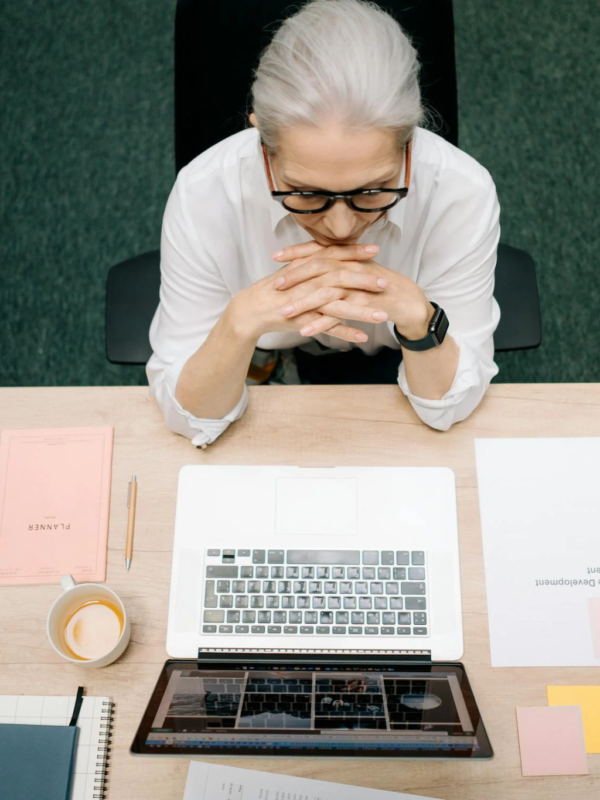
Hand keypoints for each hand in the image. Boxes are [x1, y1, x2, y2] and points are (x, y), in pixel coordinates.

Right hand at [226, 246, 383, 343]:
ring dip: (363, 311)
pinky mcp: (303, 320)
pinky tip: (362, 337)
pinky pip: (327, 328)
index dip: (356, 252)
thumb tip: (331, 253)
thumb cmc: (275, 290)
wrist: (252, 309)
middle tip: (387, 284)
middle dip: (366, 281)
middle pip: (341, 278)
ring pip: (339, 305)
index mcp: (307, 265)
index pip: (335, 255)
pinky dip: (345, 333)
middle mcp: (308, 281)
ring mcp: (306, 301)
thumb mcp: (294, 270)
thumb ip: (313, 261)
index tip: (376, 250)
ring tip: (383, 317)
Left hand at [272, 241, 432, 339]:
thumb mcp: (358, 270)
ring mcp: (357, 288)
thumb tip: (316, 260)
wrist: (408, 301)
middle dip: (294, 277)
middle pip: (318, 269)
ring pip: (325, 293)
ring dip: (302, 303)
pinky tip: (305, 330)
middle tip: (275, 286)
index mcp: (348, 257)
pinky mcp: (363, 306)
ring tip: (284, 312)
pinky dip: (320, 323)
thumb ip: (339, 263)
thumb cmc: (380, 286)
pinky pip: (338, 315)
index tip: (276, 256)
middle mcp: (351, 268)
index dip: (296, 252)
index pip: (318, 250)